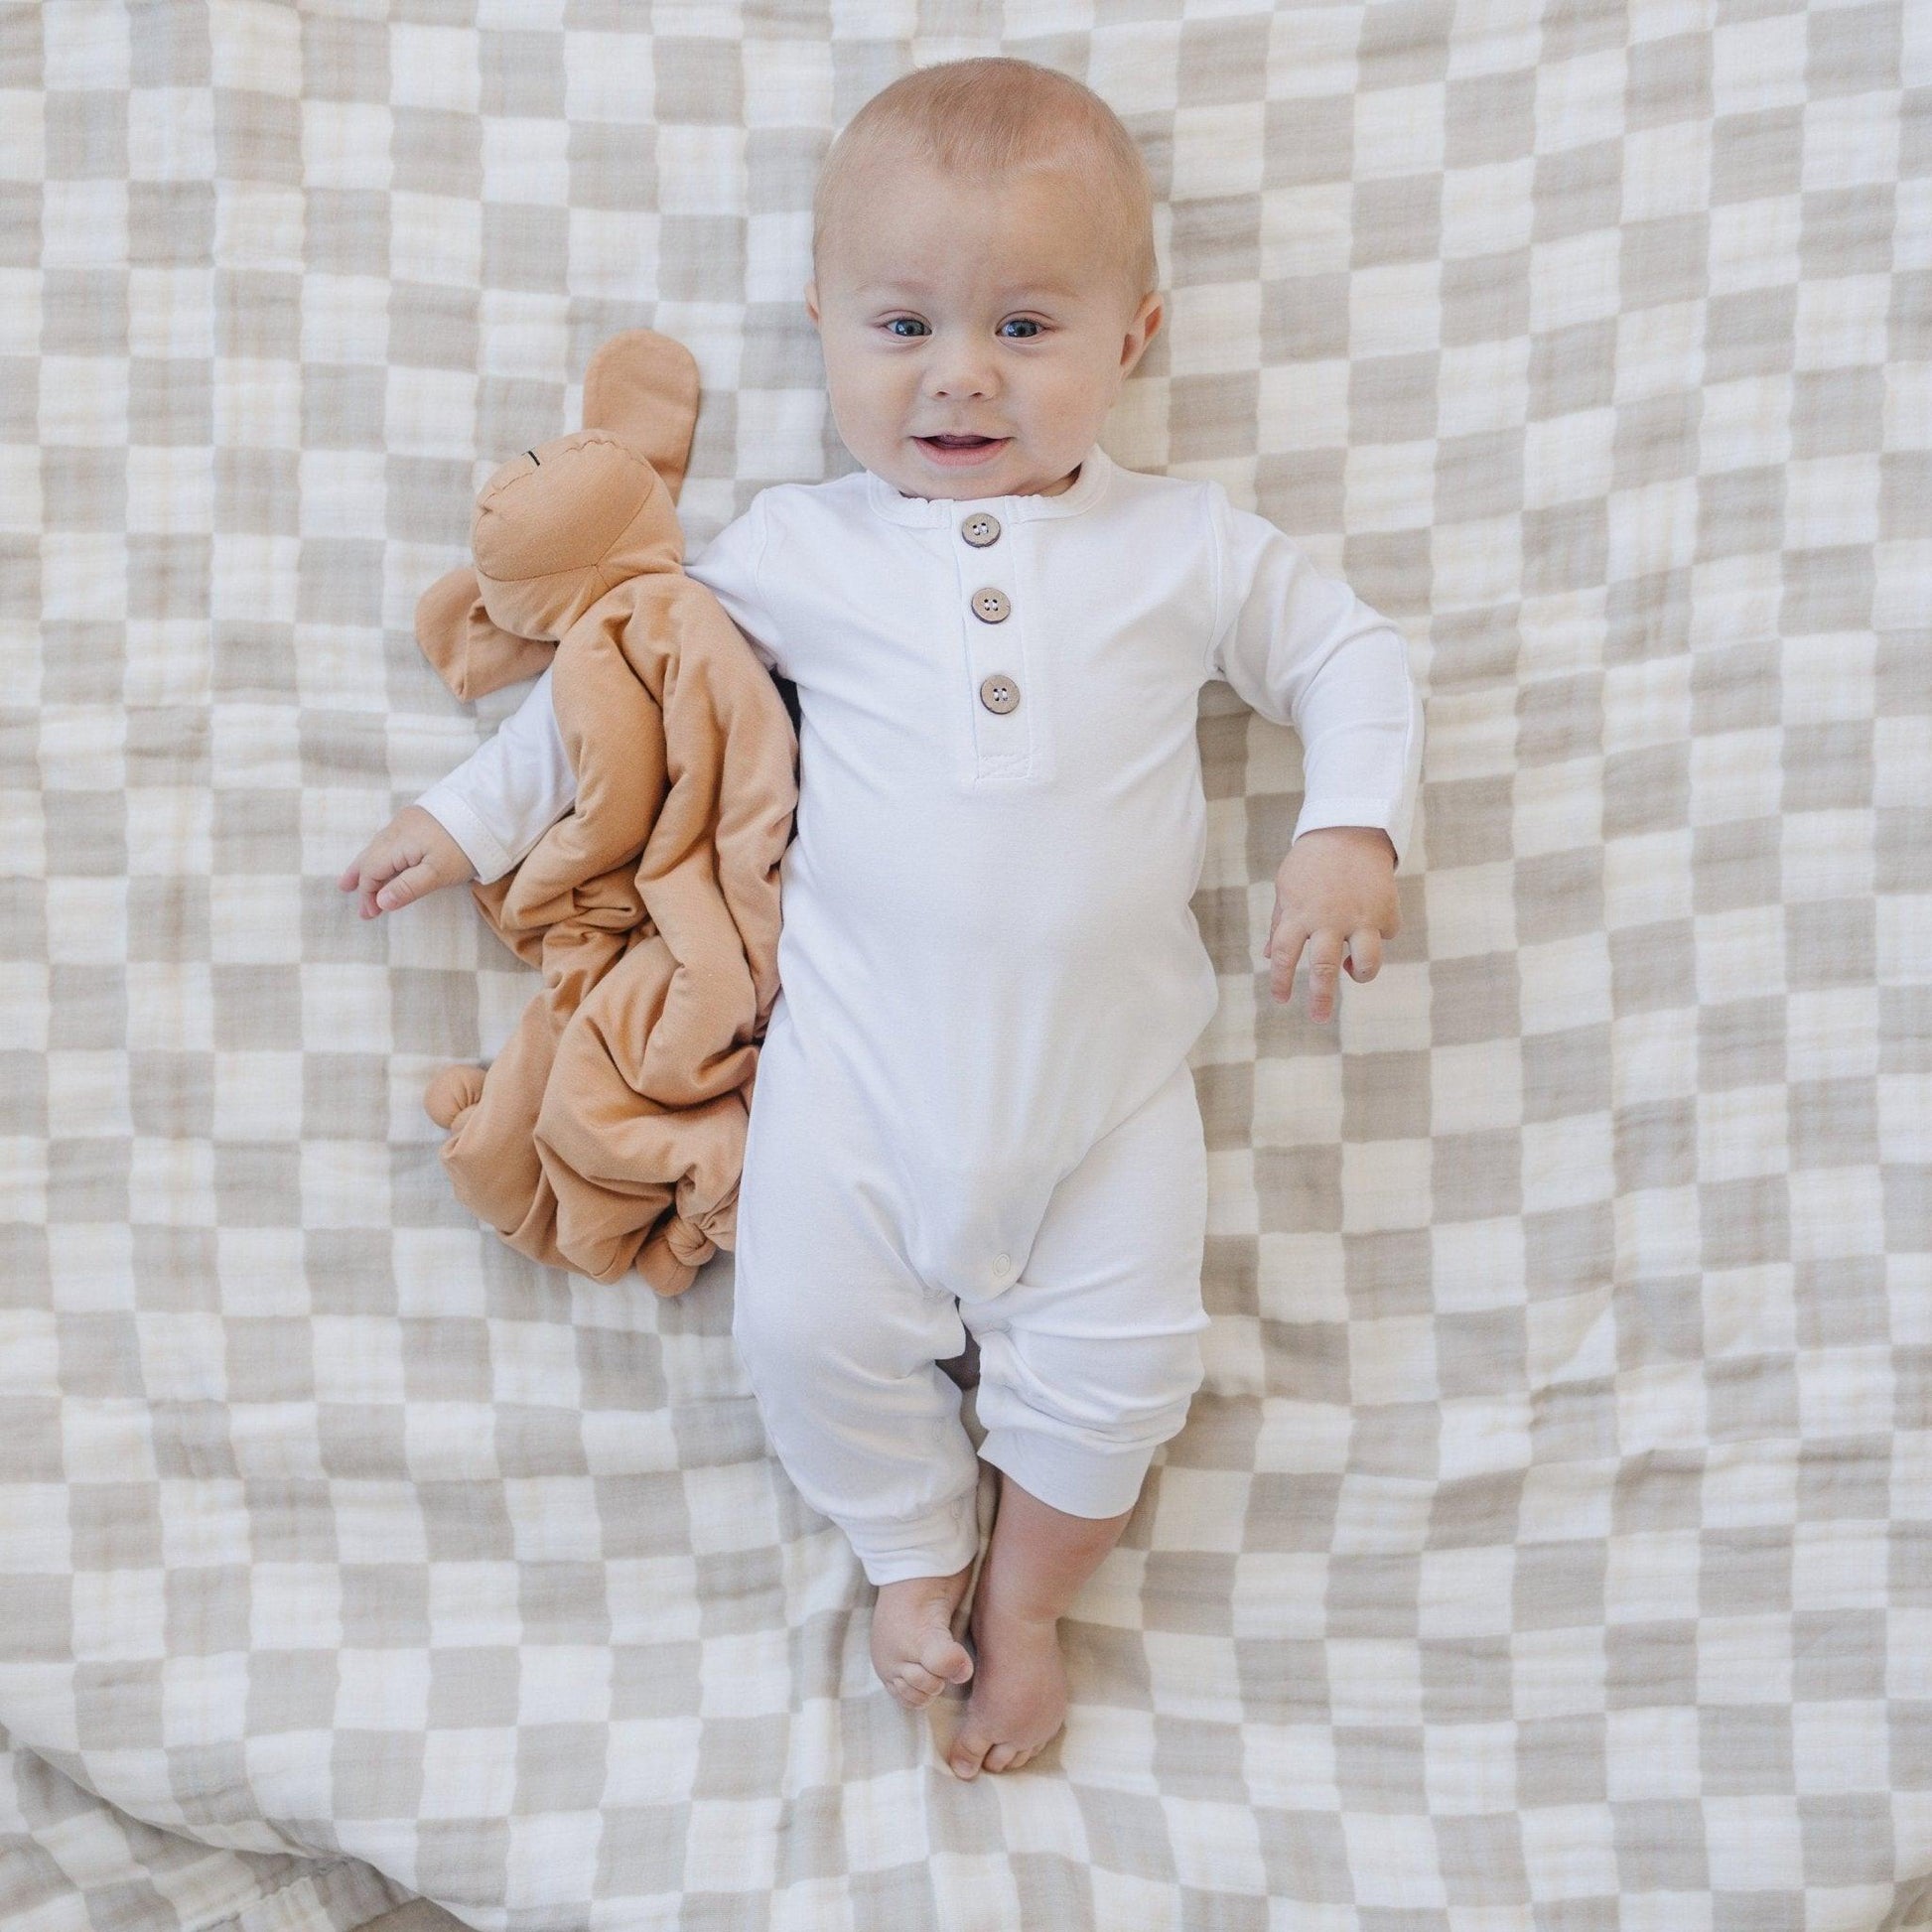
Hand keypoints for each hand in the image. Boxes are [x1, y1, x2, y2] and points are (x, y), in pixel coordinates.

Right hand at [337, 805, 474, 919]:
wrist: (489, 810)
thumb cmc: (465, 847)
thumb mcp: (438, 873)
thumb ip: (408, 888)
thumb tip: (380, 903)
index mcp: (398, 843)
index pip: (373, 871)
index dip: (368, 893)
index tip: (369, 914)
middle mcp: (397, 829)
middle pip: (371, 855)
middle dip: (361, 877)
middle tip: (346, 890)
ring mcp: (408, 821)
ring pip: (379, 845)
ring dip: (367, 863)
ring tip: (354, 878)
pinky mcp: (420, 817)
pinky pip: (390, 838)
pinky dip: (381, 852)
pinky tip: (384, 857)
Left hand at [1265, 825, 1399, 1020]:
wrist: (1350, 828)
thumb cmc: (1312, 861)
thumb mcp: (1287, 887)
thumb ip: (1281, 922)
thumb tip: (1269, 956)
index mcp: (1299, 914)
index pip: (1283, 956)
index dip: (1280, 981)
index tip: (1281, 1000)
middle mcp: (1329, 919)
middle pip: (1322, 967)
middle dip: (1321, 998)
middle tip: (1318, 1018)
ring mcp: (1360, 917)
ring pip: (1366, 962)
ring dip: (1360, 975)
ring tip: (1353, 972)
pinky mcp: (1386, 910)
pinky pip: (1387, 934)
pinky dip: (1380, 935)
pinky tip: (1371, 924)